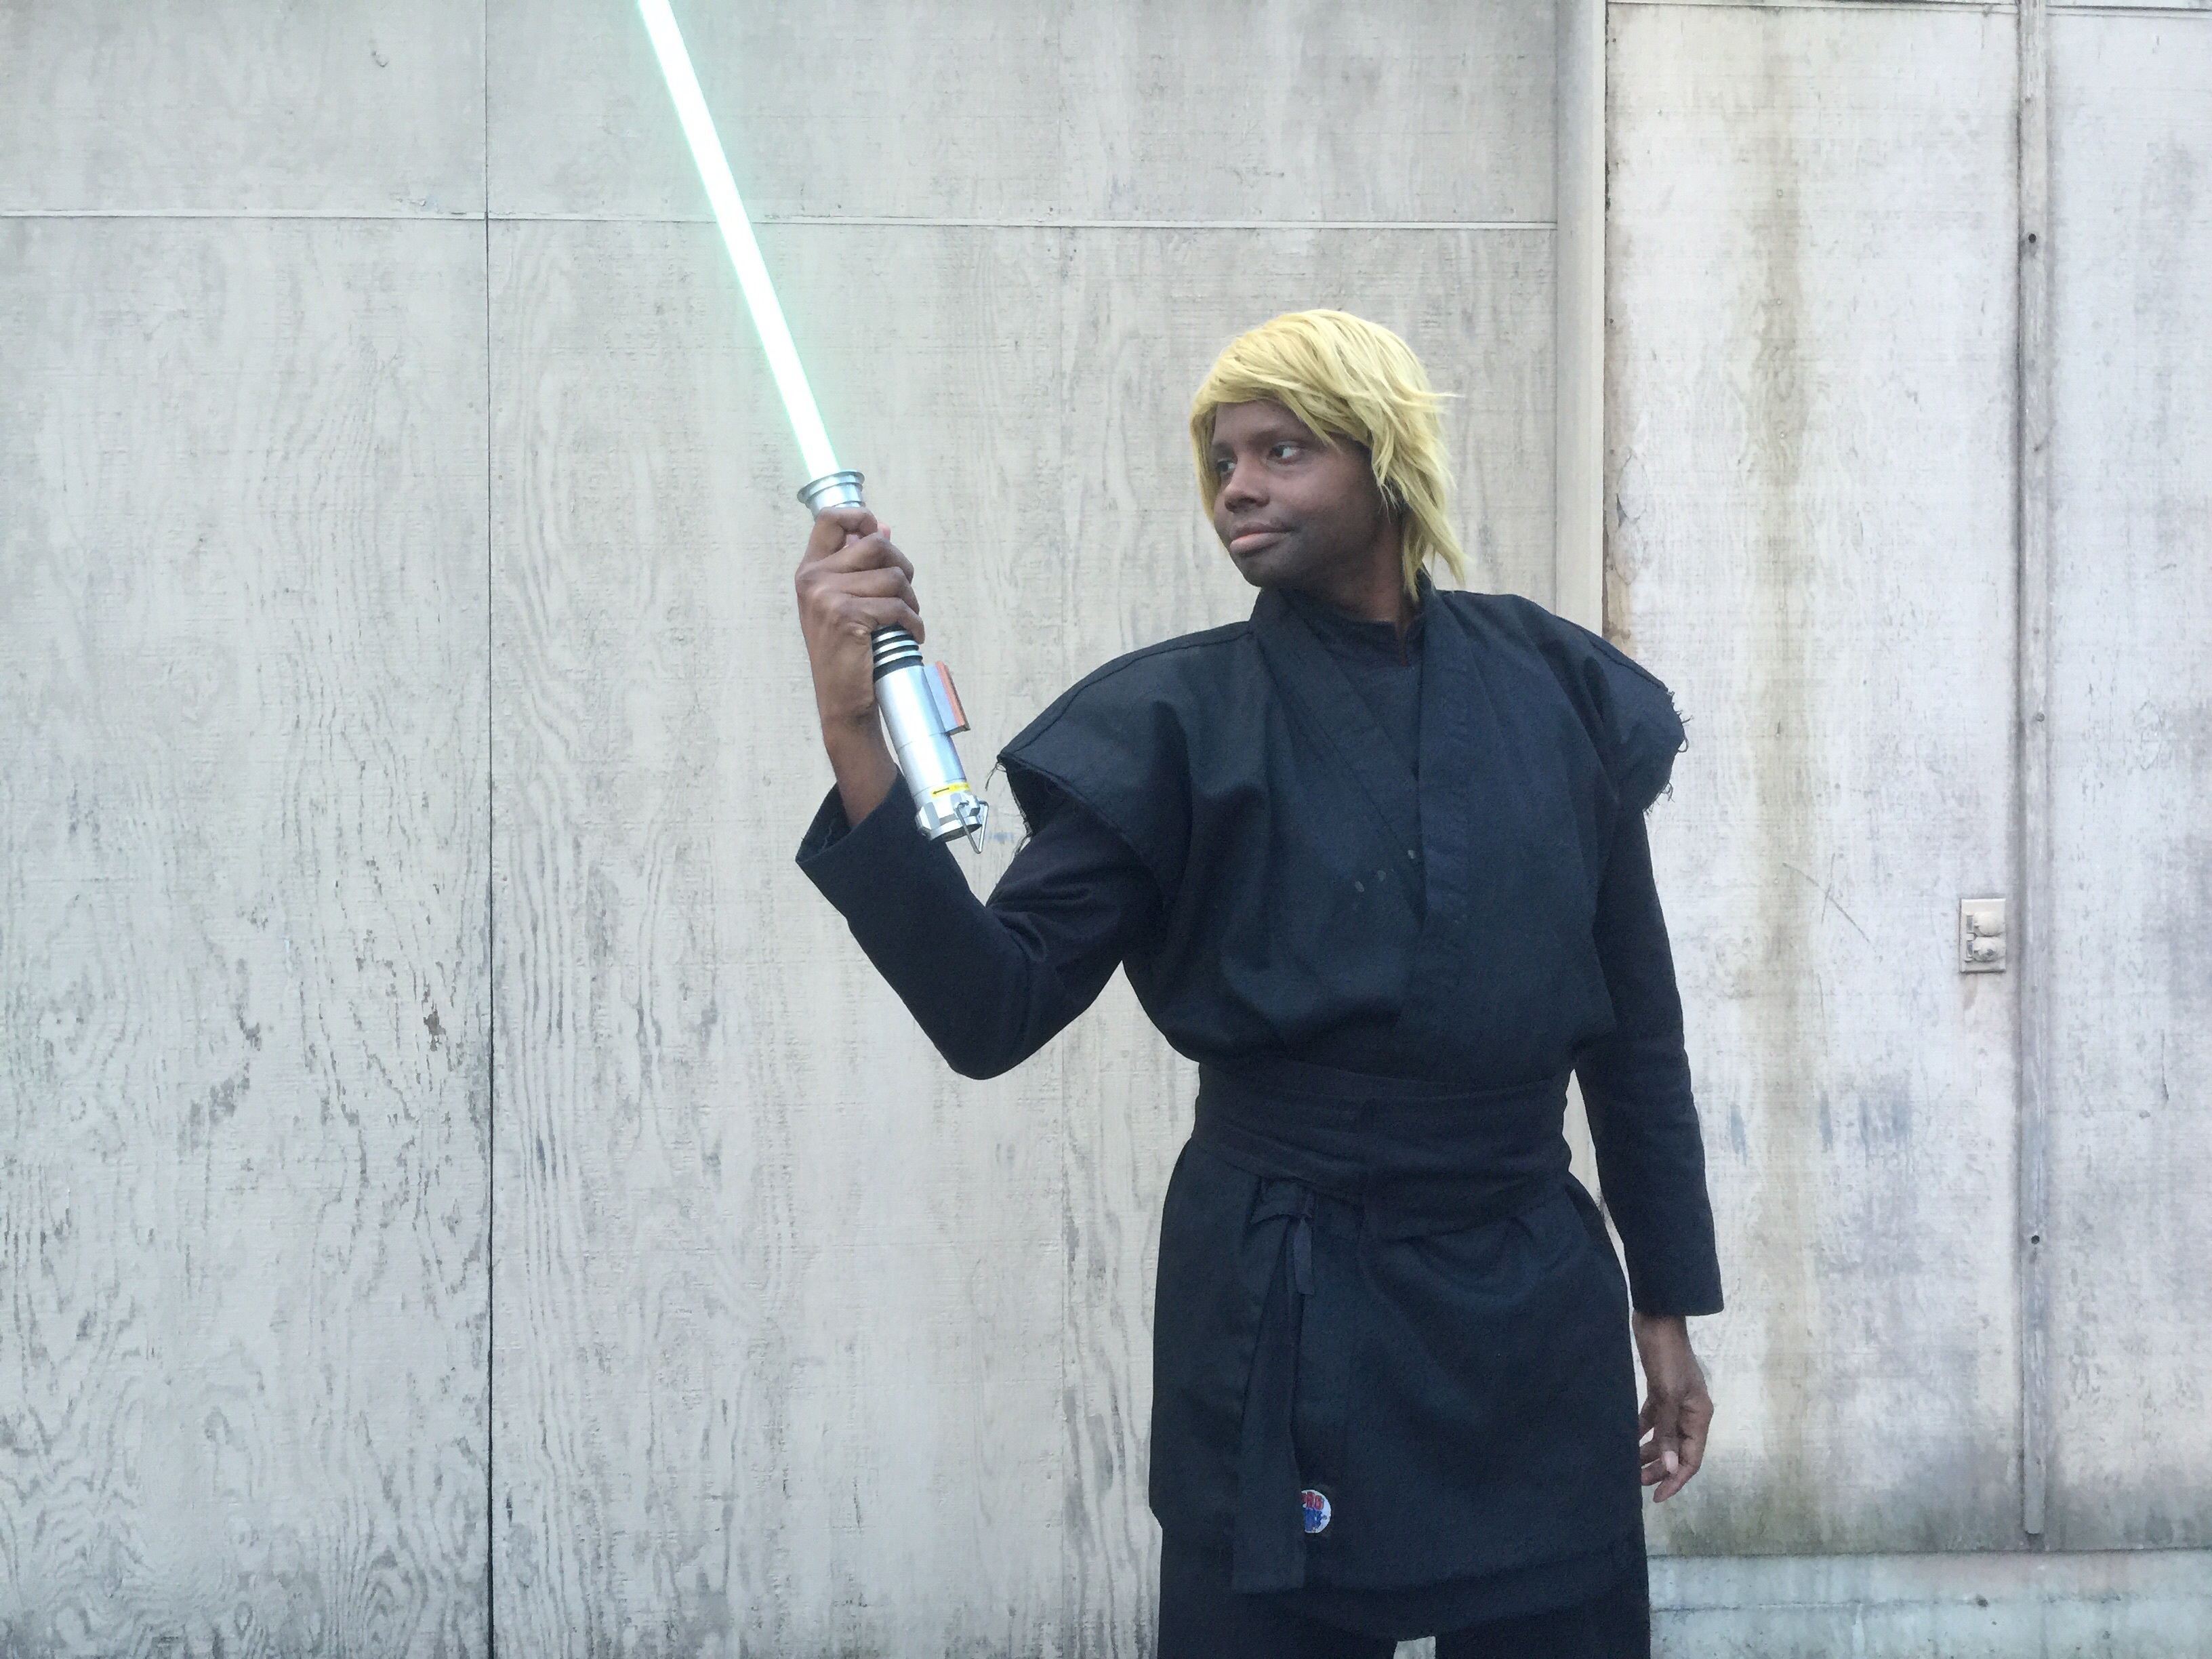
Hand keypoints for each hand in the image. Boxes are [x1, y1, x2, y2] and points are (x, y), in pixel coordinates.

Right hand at [794, 505, 921, 822]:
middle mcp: (813, 579)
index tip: (877, 534)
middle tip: (905, 592)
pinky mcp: (847, 617)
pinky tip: (911, 635)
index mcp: (809, 570)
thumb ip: (857, 565)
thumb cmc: (847, 651)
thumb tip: (881, 528)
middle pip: (876, 544)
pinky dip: (913, 622)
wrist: (841, 700)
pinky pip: (896, 605)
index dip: (860, 517)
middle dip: (902, 566)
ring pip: (893, 577)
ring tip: (907, 619)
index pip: (830, 518)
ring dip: (911, 600)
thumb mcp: (842, 602)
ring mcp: (827, 597)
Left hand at [1632, 1312, 1710, 1503]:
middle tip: (1636, 1484)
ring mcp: (1675, 1402)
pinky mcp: (1659, 1392)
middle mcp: (1690, 1412)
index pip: (1692, 1459)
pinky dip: (1641, 1432)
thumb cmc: (1666, 1357)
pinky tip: (1627, 1441)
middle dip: (1659, 1469)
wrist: (1657, 1320)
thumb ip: (1669, 1431)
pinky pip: (1653, 1421)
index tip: (1657, 1498)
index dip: (1676, 1480)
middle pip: (1677, 1451)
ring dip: (1649, 1453)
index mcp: (1699, 1415)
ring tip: (1629, 1468)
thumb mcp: (1667, 1395)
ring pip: (1664, 1437)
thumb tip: (1673, 1468)